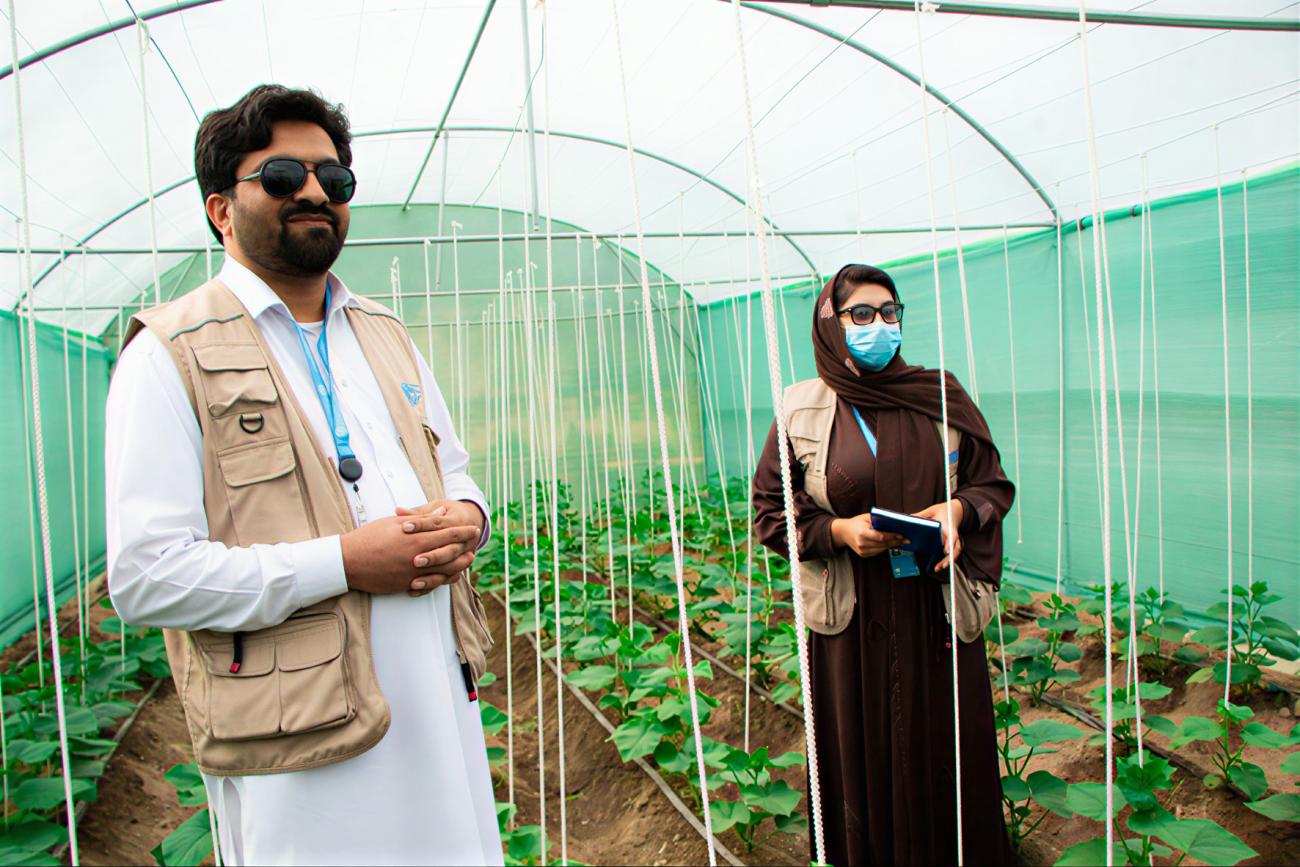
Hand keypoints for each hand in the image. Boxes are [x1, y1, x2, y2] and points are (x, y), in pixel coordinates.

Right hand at [340, 511, 479, 595]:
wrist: (348, 561)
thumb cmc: (369, 538)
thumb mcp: (394, 523)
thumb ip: (421, 519)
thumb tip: (441, 512)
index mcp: (415, 538)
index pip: (446, 532)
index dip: (462, 530)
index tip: (472, 528)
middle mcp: (417, 556)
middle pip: (449, 551)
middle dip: (465, 546)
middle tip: (475, 541)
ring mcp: (412, 572)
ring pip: (443, 570)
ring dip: (459, 565)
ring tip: (468, 560)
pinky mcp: (405, 584)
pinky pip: (430, 584)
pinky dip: (442, 580)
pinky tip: (449, 576)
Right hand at [831, 514, 907, 558]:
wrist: (844, 532)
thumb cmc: (857, 522)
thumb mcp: (866, 517)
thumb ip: (878, 519)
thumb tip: (894, 521)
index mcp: (862, 533)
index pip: (880, 537)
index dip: (892, 536)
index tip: (901, 534)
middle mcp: (861, 544)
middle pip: (883, 544)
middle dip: (895, 541)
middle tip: (906, 539)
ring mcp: (862, 551)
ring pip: (882, 549)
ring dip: (892, 545)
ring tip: (901, 541)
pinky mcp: (863, 555)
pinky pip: (878, 552)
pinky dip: (885, 548)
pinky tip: (891, 544)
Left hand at [912, 500, 963, 571]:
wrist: (955, 510)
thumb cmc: (943, 510)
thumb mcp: (931, 510)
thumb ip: (921, 515)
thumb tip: (907, 518)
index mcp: (948, 526)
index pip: (952, 536)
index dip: (950, 544)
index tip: (946, 551)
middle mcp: (953, 534)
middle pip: (956, 548)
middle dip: (950, 558)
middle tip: (942, 565)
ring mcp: (954, 540)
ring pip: (955, 552)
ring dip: (948, 561)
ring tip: (938, 568)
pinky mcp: (953, 543)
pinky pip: (952, 553)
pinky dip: (948, 560)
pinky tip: (940, 566)